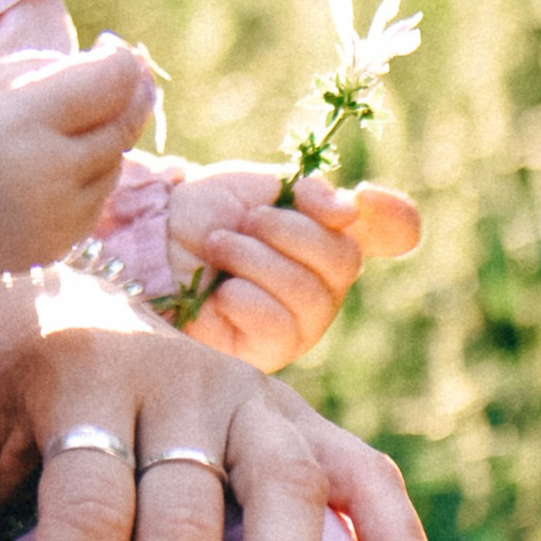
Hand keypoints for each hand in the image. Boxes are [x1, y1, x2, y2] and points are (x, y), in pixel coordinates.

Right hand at [0, 39, 159, 296]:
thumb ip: (54, 69)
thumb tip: (124, 66)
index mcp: (20, 120)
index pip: (111, 82)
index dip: (121, 60)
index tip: (109, 50)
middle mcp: (46, 174)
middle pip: (123, 124)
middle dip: (124, 95)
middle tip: (102, 80)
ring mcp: (54, 218)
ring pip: (115, 163)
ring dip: (102, 138)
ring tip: (54, 128)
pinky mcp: (55, 247)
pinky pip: (95, 199)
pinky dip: (86, 177)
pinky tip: (45, 167)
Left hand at [168, 165, 421, 372]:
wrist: (146, 239)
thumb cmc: (201, 212)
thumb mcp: (256, 187)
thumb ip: (310, 194)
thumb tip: (351, 212)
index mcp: (330, 236)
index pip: (393, 229)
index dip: (394, 215)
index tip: (361, 198)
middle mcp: (325, 283)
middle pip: (344, 261)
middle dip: (289, 231)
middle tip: (247, 221)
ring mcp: (298, 323)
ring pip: (309, 294)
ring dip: (256, 259)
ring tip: (219, 246)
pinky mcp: (264, 354)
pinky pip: (276, 324)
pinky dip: (244, 297)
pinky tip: (220, 291)